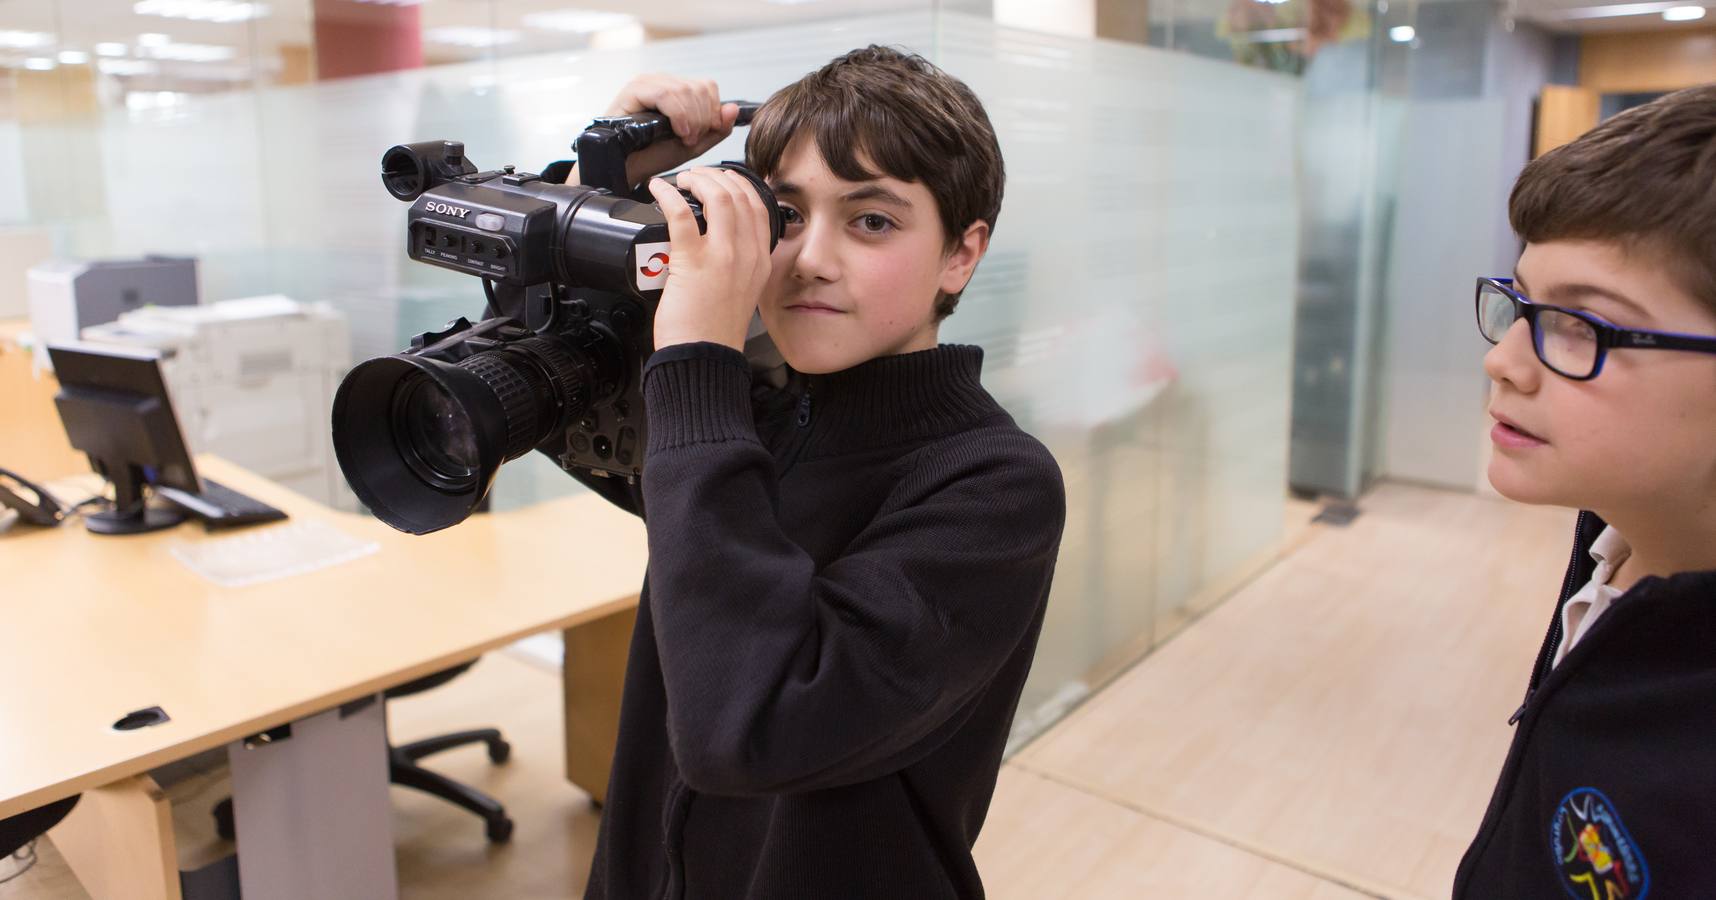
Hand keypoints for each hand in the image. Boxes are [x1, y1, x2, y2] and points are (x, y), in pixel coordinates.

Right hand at [604, 74, 739, 186]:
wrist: (627, 168)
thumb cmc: (654, 156)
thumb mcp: (694, 144)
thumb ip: (716, 129)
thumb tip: (733, 108)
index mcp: (676, 90)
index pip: (706, 86)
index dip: (713, 110)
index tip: (708, 132)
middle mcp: (662, 82)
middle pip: (698, 87)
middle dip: (703, 117)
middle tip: (693, 139)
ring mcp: (647, 83)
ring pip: (684, 90)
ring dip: (692, 118)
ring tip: (684, 138)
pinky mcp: (634, 90)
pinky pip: (665, 94)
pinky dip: (678, 115)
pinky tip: (678, 131)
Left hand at [647, 168, 773, 351]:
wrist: (703, 358)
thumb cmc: (714, 332)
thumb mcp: (743, 292)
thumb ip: (739, 265)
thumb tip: (718, 243)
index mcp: (760, 261)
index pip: (758, 207)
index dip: (738, 185)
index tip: (722, 181)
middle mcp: (747, 255)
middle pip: (738, 195)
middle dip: (715, 176)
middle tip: (695, 178)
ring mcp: (722, 257)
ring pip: (717, 196)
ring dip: (697, 180)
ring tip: (681, 181)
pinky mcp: (692, 262)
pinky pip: (681, 214)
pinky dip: (667, 195)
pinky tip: (658, 190)